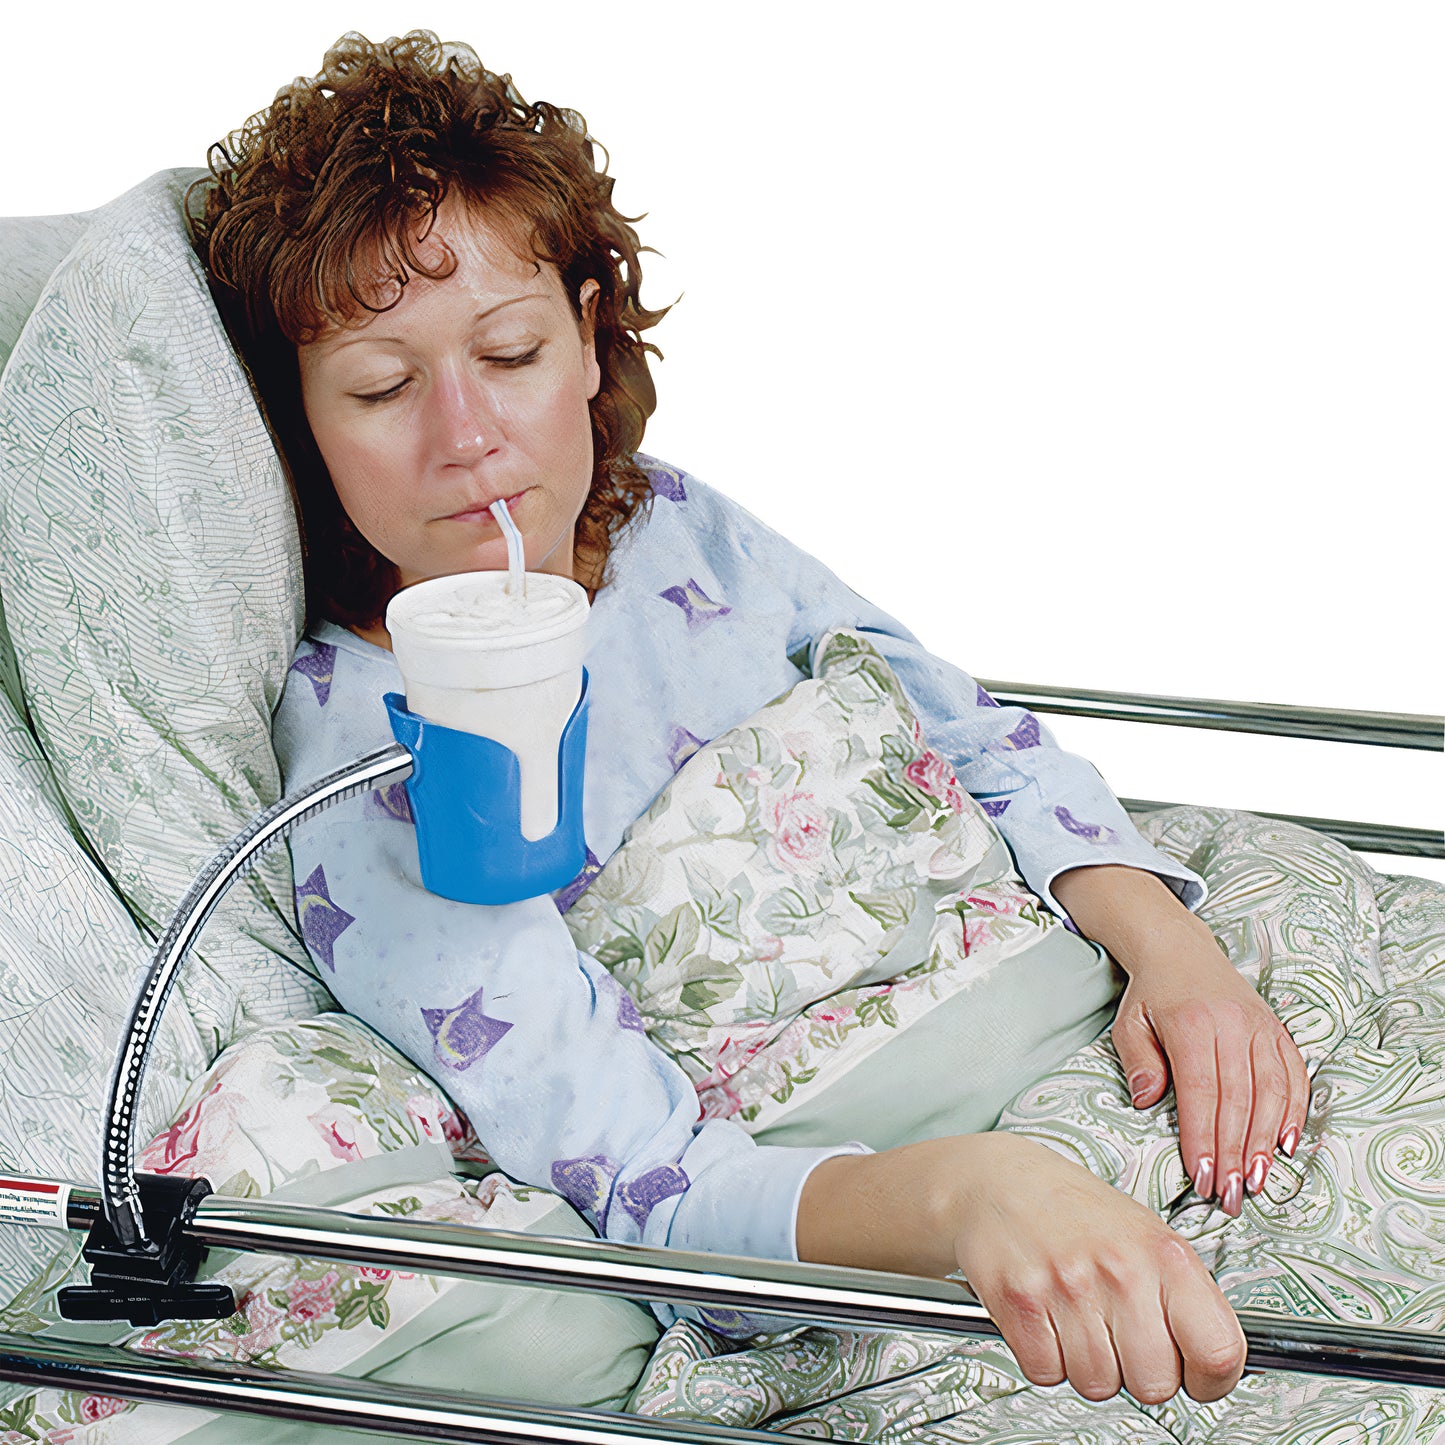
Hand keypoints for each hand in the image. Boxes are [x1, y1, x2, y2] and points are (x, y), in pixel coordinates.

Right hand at [951, 1135, 1246, 1402]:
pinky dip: (1044, 1356)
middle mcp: (1121, 1269)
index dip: (1210, 1379)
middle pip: (1155, 1385)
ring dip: (1086, 1363)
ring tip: (1077, 1317)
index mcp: (1165, 1253)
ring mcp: (1068, 1286)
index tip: (1194, 1373)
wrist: (999, 1180)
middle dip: (1136, 1371)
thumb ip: (1184, 1296)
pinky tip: (1046, 1317)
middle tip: (1118, 1334)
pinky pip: (1046, 1373)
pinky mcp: (1019, 1302)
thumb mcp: (1147, 1235)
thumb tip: (1215, 1362)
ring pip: (1097, 1385)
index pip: (1219, 1351)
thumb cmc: (1076, 1211)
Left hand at [1112, 930, 1309, 1215]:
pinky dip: (1293, 1112)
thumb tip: (1146, 1102)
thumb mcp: (1129, 1024)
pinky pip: (1293, 1075)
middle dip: (1234, 1153)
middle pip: (1239, 1099)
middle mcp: (1231, 1025)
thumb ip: (1139, 1062)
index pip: (1201, 1092)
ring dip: (1265, 1141)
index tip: (1201, 1176)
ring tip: (1256, 1180)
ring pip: (1271, 1091)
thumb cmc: (1151, 995)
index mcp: (1191, 1024)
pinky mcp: (1276, 1029)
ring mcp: (1259, 1026)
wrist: (1180, 949)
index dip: (1203, 1138)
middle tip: (1229, 1194)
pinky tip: (1286, 1144)